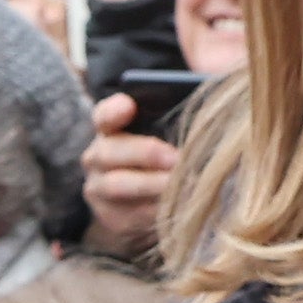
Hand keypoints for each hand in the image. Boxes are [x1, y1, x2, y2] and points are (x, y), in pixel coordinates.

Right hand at [80, 95, 177, 258]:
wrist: (143, 201)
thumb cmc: (162, 155)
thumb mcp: (165, 131)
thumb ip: (177, 111)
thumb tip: (204, 84)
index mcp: (109, 128)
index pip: (104, 115)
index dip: (114, 110)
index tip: (130, 105)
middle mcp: (97, 157)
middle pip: (109, 151)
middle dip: (145, 153)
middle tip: (177, 159)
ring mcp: (99, 189)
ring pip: (117, 185)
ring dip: (152, 185)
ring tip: (182, 184)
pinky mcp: (112, 218)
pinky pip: (131, 214)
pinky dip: (157, 210)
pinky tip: (179, 206)